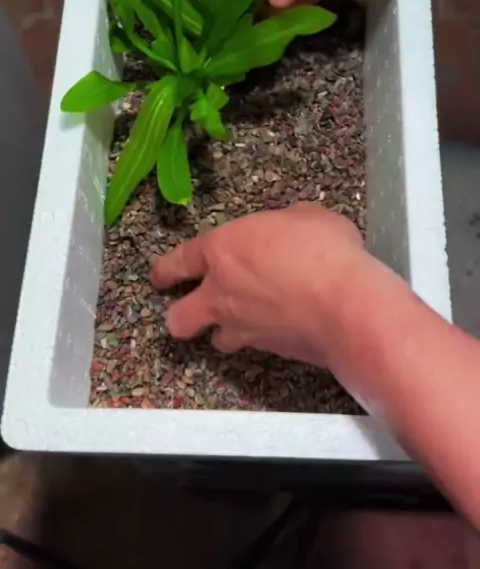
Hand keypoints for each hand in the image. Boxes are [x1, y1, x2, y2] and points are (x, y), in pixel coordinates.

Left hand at [150, 203, 363, 365]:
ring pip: (216, 340)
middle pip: (178, 318)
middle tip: (192, 311)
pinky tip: (285, 326)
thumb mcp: (304, 216)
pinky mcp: (270, 352)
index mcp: (221, 250)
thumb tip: (289, 229)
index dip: (165, 270)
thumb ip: (283, 225)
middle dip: (180, 315)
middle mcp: (221, 294)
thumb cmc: (322, 248)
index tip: (160, 276)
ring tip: (242, 323)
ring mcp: (243, 328)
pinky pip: (257, 347)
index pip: (177, 262)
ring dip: (225, 332)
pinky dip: (265, 339)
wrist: (344, 304)